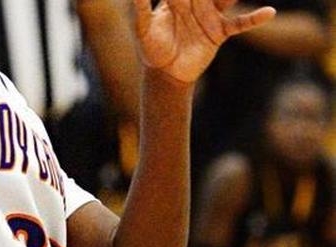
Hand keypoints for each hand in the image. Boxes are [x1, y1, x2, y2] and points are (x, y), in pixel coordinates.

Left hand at [134, 0, 275, 83]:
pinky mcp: (220, 32)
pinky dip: (254, 18)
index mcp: (177, 0)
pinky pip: (240, 23)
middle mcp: (197, 4)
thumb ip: (141, 9)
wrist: (165, 74)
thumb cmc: (151, 49)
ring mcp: (210, 16)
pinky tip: (269, 12)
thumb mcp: (143, 29)